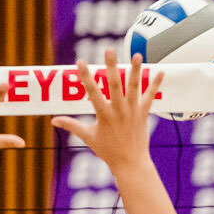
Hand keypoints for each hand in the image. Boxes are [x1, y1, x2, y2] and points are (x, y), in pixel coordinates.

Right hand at [51, 50, 161, 171]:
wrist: (130, 163)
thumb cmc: (107, 151)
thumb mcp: (88, 137)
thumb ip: (71, 125)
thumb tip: (53, 120)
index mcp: (104, 115)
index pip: (92, 92)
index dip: (85, 76)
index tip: (80, 62)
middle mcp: (118, 110)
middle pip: (114, 84)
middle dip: (111, 66)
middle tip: (109, 50)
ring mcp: (132, 111)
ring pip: (134, 86)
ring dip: (135, 69)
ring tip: (136, 54)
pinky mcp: (143, 114)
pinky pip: (150, 97)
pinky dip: (155, 84)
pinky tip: (161, 71)